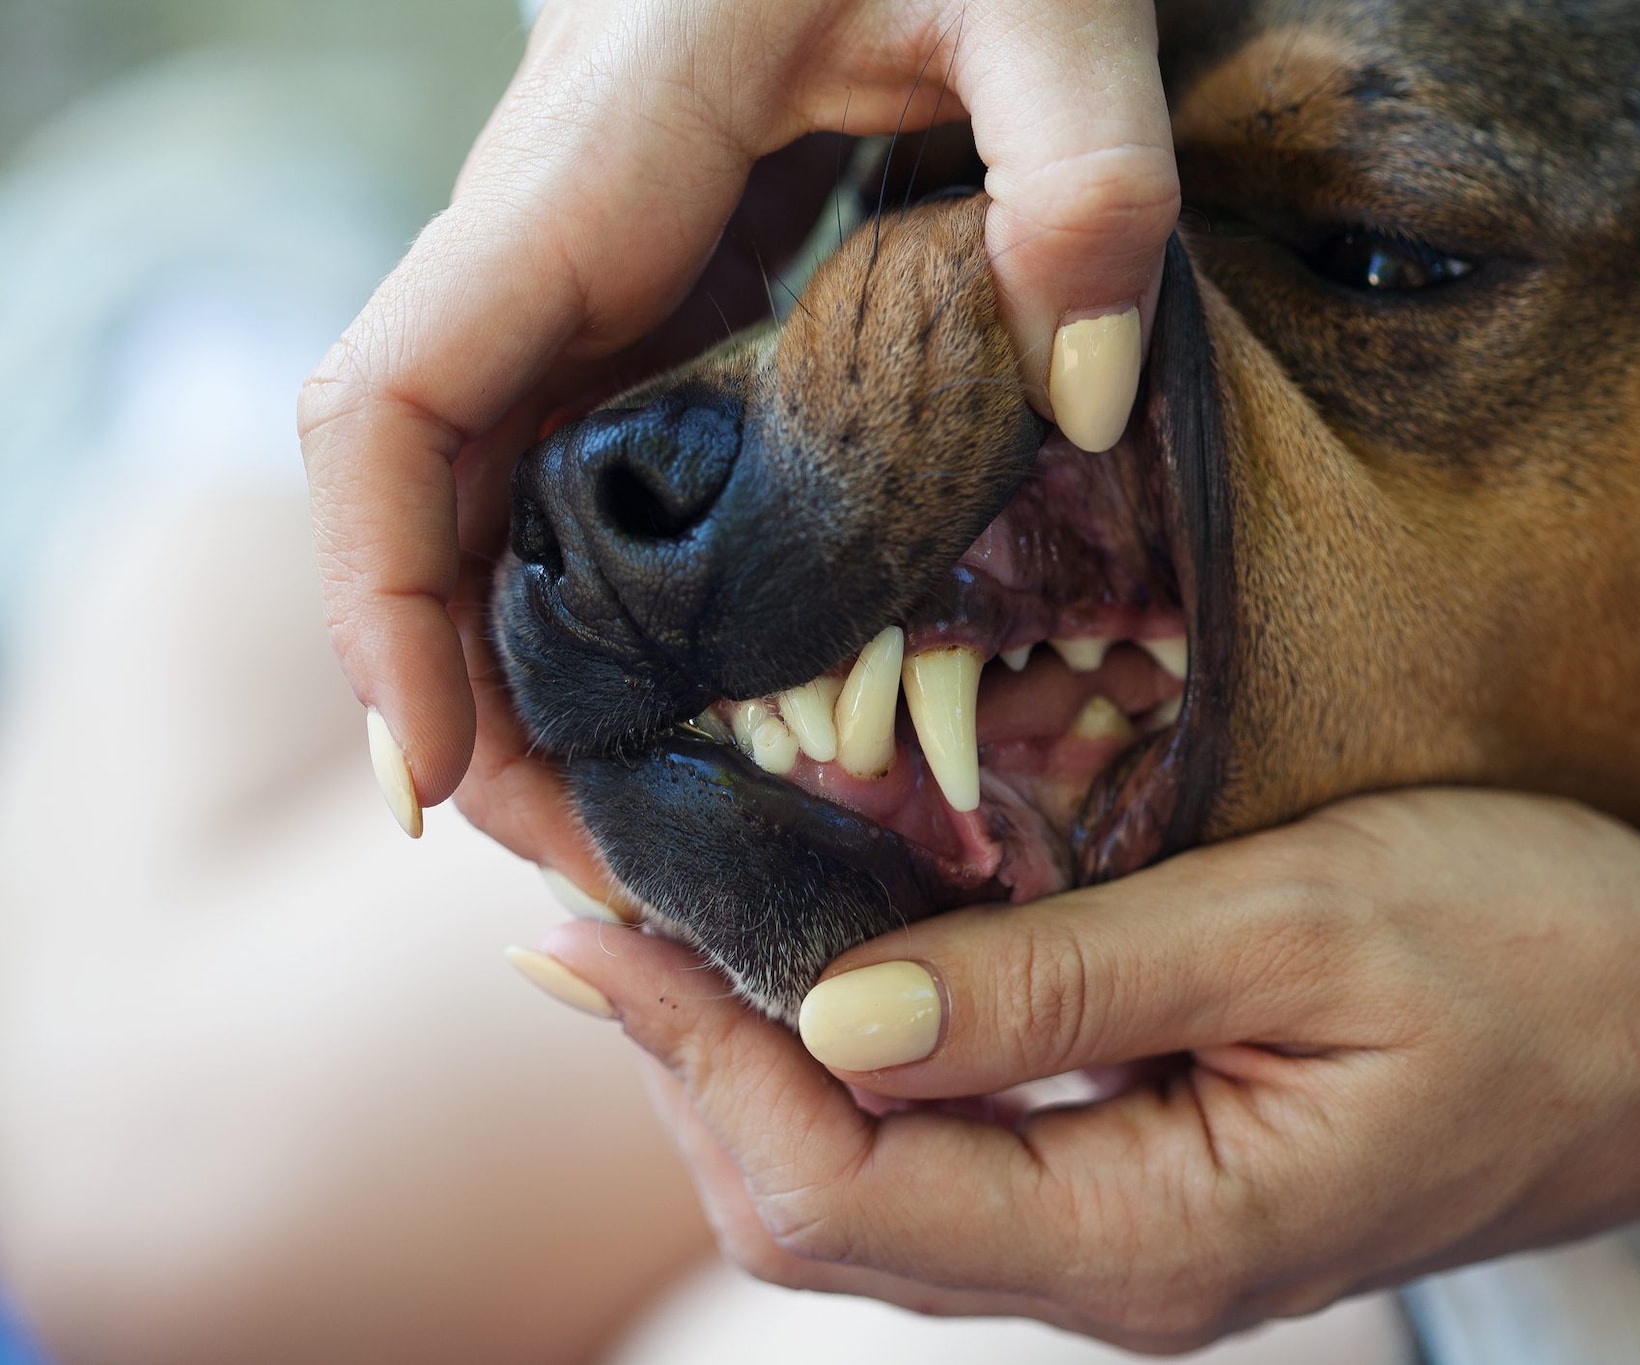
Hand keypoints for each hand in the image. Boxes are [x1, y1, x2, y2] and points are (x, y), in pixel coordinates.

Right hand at [298, 0, 1178, 876]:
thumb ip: (1085, 172)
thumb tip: (1076, 399)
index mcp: (600, 161)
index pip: (395, 398)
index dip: (376, 600)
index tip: (436, 779)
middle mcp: (553, 225)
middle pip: (422, 493)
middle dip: (462, 693)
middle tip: (593, 869)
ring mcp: (591, 258)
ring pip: (483, 491)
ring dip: (518, 666)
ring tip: (632, 827)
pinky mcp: (650, 278)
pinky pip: (567, 456)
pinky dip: (587, 595)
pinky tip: (675, 698)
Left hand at [518, 789, 1639, 1350]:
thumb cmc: (1544, 955)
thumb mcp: (1305, 926)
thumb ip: (1067, 983)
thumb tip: (829, 1013)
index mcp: (1152, 1238)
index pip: (834, 1184)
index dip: (687, 1054)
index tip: (591, 914)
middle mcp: (1118, 1274)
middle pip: (817, 1210)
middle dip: (677, 1063)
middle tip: (584, 899)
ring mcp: (1132, 1240)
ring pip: (867, 1192)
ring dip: (743, 1064)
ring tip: (654, 925)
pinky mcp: (1153, 1183)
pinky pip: (948, 1157)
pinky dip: (847, 1064)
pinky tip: (814, 969)